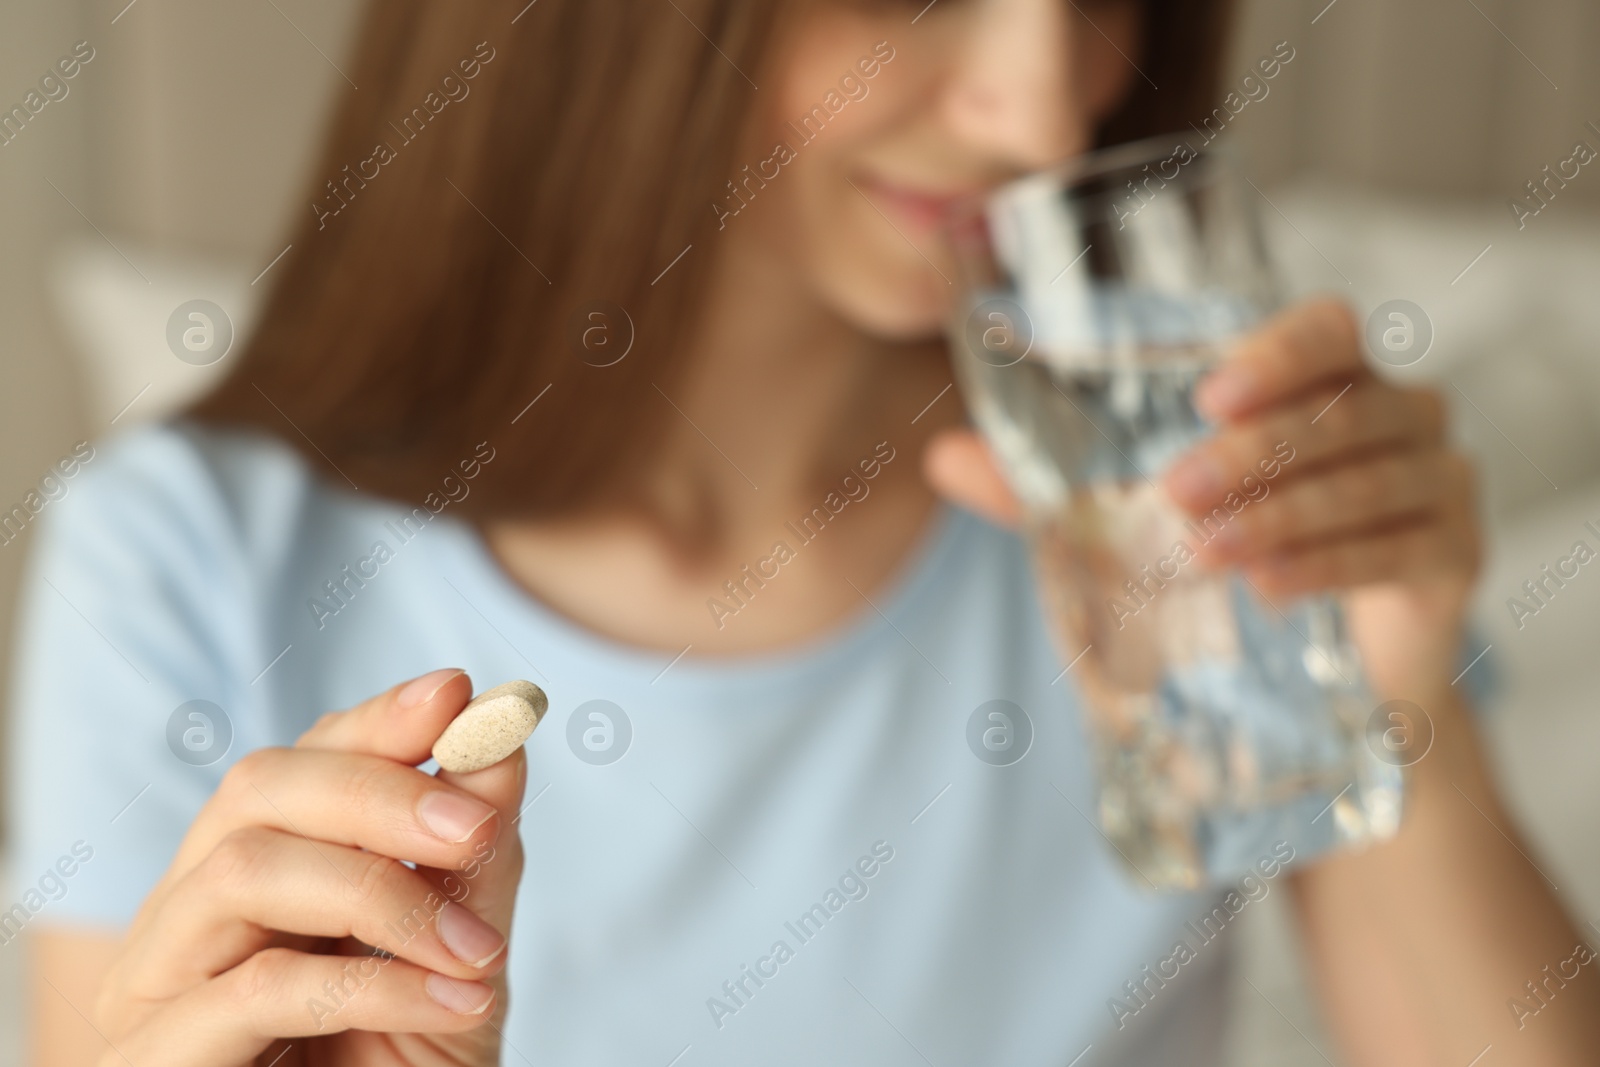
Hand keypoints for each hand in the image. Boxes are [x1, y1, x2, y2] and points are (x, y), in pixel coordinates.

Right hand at [94, 670, 524, 1066]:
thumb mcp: (461, 952)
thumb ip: (474, 853)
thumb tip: (503, 735)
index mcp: (259, 871)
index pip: (300, 761)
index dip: (376, 721)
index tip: (461, 694)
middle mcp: (192, 910)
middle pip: (257, 788)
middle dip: (381, 788)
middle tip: (483, 821)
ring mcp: (159, 983)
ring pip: (244, 868)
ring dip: (384, 891)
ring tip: (483, 948)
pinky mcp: (157, 1061)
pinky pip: (259, 988)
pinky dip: (372, 979)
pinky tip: (457, 994)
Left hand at [926, 298, 1481, 698]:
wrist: (1318, 686)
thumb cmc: (1224, 573)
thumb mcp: (1128, 527)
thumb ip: (1043, 490)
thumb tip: (941, 455)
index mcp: (1325, 386)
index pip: (1329, 329)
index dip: (1279, 351)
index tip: (1208, 395)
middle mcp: (1399, 418)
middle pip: (1349, 405)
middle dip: (1257, 449)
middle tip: (1177, 494)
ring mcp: (1439, 486)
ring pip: (1374, 476)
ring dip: (1287, 510)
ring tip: (1210, 553)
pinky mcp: (1456, 560)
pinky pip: (1401, 548)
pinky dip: (1330, 565)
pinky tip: (1270, 591)